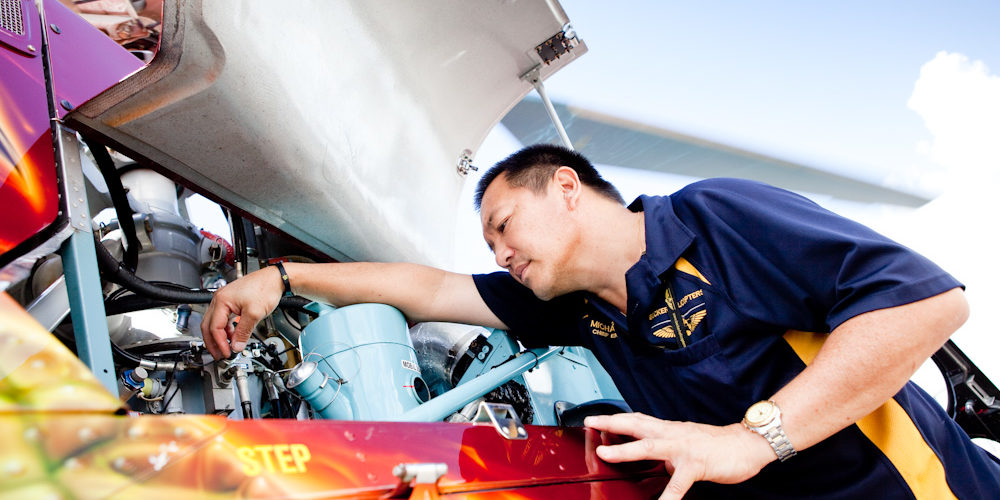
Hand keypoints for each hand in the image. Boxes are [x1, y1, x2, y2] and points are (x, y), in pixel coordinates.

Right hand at [200, 266, 283, 358]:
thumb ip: (243, 332)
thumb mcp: (254, 314)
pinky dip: (226, 329)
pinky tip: (233, 335)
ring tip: (228, 347)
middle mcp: (220, 299)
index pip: (214, 327)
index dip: (220, 343)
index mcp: (221, 301)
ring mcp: (225, 299)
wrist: (275, 279)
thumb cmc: (265, 288)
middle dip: (213, 342)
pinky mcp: (231, 301)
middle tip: (219, 355)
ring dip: (220, 336)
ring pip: (215, 322)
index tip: (226, 353)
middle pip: (208, 325)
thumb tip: (236, 346)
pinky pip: (223, 318)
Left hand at [584, 413, 774, 499]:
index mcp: (669, 430)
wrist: (748, 444)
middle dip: (612, 422)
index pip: (638, 420)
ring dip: (626, 449)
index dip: (615, 418)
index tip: (593, 417)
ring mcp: (683, 448)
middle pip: (637, 424)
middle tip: (590, 422)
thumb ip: (668, 449)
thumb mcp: (687, 442)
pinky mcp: (696, 464)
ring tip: (606, 453)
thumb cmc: (718, 445)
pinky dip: (668, 496)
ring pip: (650, 445)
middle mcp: (673, 434)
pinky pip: (678, 483)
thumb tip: (655, 458)